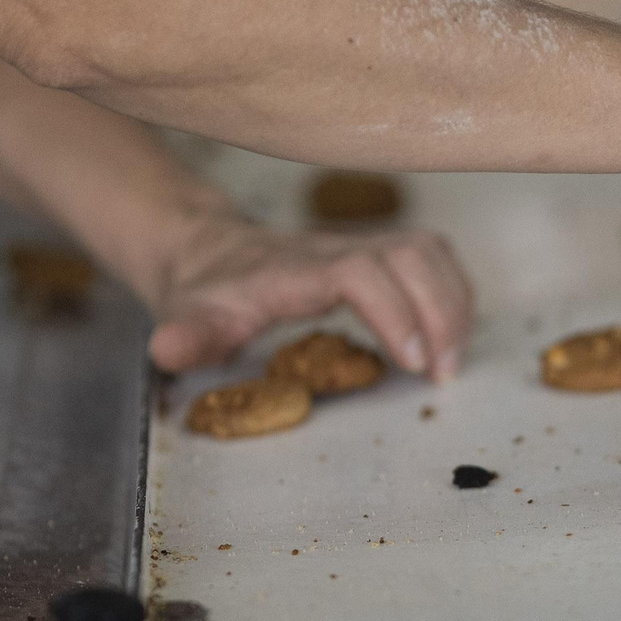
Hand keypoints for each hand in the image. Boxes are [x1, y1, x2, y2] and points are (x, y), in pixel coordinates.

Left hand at [146, 213, 474, 381]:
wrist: (211, 252)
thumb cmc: (208, 293)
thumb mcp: (188, 319)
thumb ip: (185, 336)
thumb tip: (165, 350)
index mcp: (298, 268)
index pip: (360, 271)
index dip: (393, 309)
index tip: (410, 360)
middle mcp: (338, 248)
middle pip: (411, 254)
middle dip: (440, 312)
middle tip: (443, 374)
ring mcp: (362, 245)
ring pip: (430, 250)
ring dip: (454, 304)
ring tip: (452, 361)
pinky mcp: (378, 253)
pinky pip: (432, 258)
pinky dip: (453, 294)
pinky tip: (449, 336)